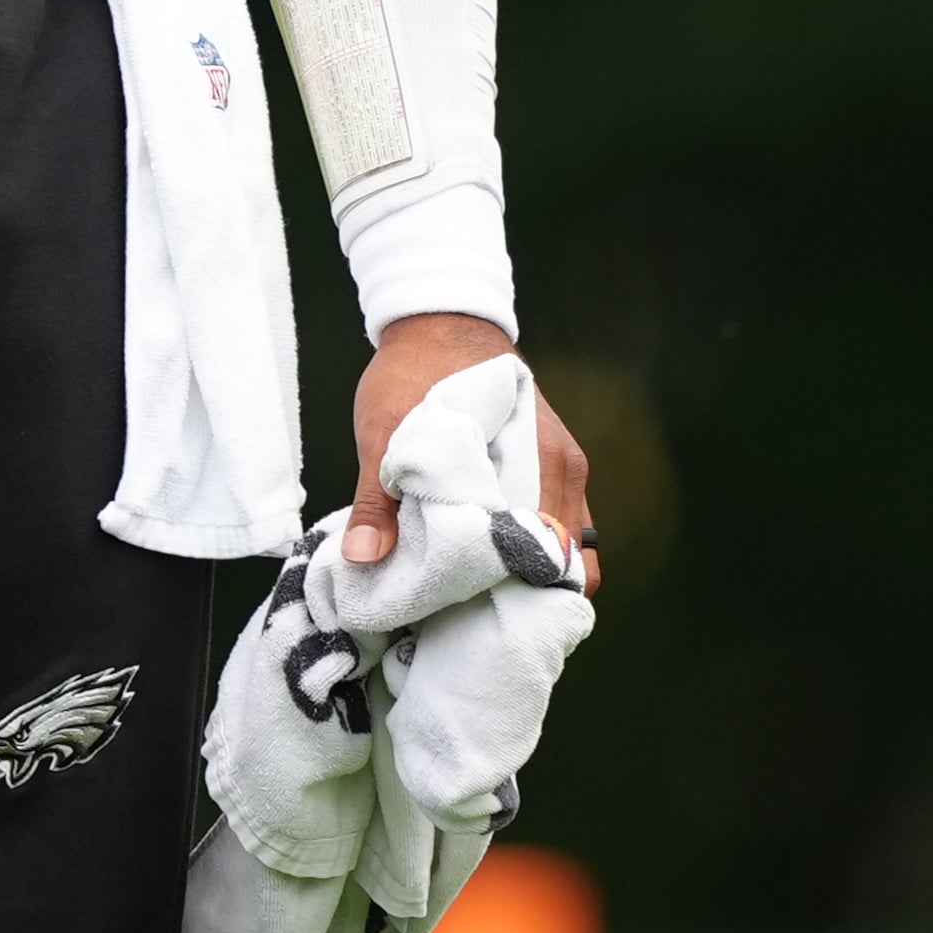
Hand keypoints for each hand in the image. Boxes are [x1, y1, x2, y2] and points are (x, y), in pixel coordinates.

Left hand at [345, 310, 600, 593]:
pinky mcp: (552, 467)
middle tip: (474, 615)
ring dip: (531, 574)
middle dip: (529, 594)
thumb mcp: (386, 431)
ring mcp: (563, 468)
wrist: (440, 317)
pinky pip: (558, 524)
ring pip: (567, 547)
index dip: (521, 593)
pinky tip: (488, 565)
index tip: (477, 614)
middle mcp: (563, 469)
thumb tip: (365, 558)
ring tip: (479, 597)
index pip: (550, 554)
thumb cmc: (416, 370)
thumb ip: (378, 499)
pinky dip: (531, 551)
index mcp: (538, 462)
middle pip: (567, 561)